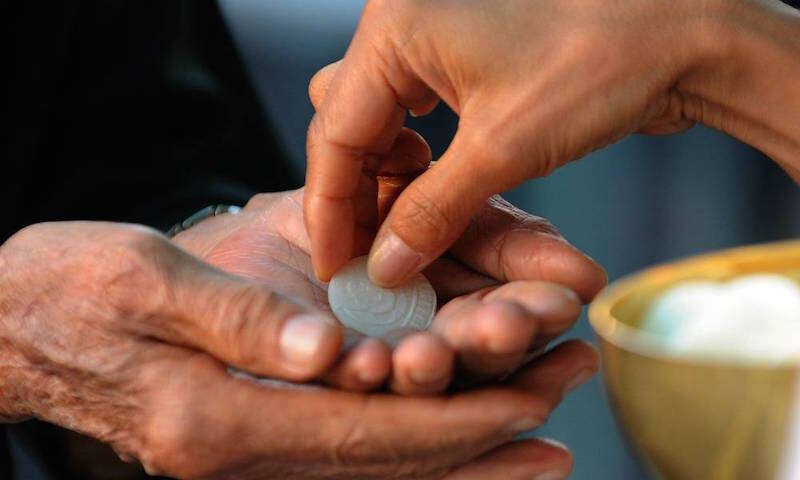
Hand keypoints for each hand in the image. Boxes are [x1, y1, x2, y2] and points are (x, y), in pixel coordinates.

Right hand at [0, 222, 598, 477]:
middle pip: (386, 459)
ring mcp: (248, 448)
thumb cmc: (72, 288)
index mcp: (217, 420)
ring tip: (544, 425)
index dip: (452, 423)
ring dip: (463, 446)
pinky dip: (414, 438)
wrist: (20, 321)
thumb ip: (235, 320)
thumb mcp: (141, 281)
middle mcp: (241, 451)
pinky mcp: (252, 427)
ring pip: (378, 460)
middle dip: (480, 438)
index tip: (528, 405)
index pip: (362, 435)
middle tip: (564, 414)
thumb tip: (327, 353)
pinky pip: (350, 445)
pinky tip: (460, 420)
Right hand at [304, 0, 799, 285]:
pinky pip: (411, 111)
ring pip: (376, 119)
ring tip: (400, 232)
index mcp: (396, 28)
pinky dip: (414, 158)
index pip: (336, 131)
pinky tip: (429, 190)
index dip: (332, 208)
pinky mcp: (458, 54)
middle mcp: (403, 23)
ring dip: (385, 178)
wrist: (681, 32)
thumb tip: (383, 267)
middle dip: (354, 192)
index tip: (335, 267)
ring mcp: (430, 35)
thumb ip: (432, 211)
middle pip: (348, 122)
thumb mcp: (504, 148)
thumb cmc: (600, 65)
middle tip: (366, 256)